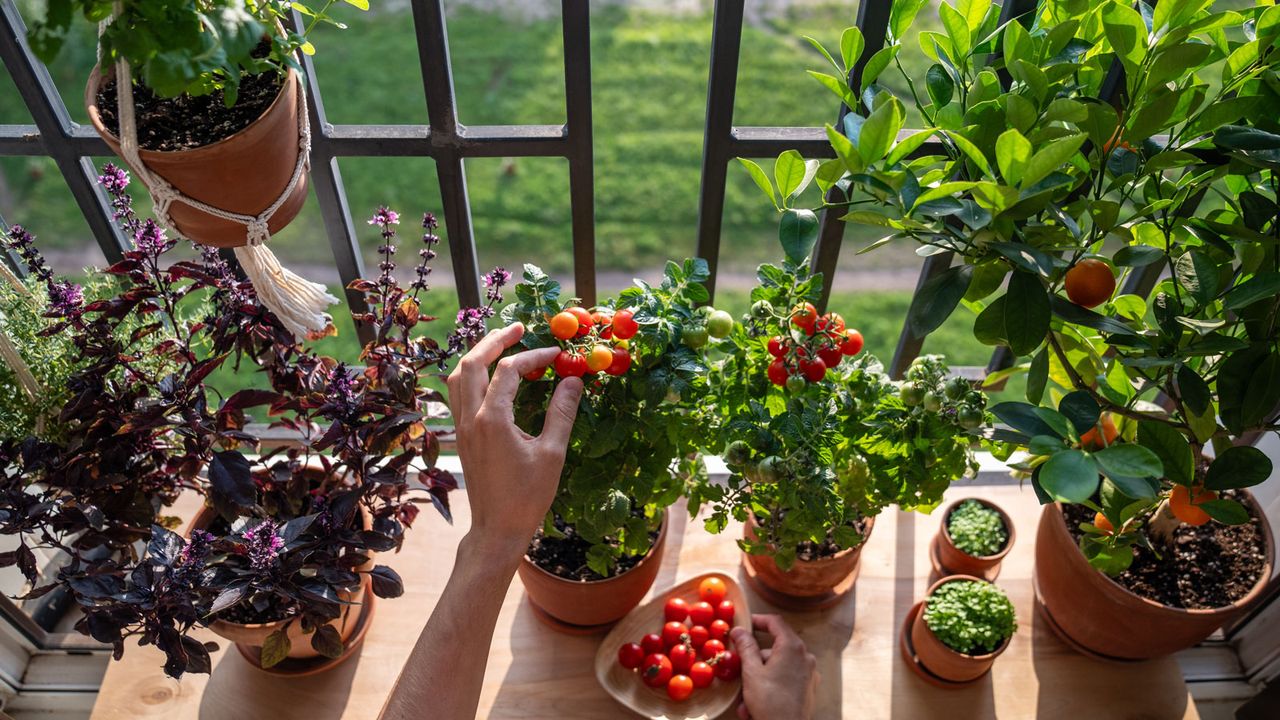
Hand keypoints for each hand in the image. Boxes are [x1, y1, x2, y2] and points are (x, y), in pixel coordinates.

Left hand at [447, 323, 582, 554]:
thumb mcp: (552, 453)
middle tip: (519, 328)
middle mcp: (470, 418)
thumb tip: (574, 379)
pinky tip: (490, 378)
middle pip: (472, 363)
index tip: (557, 356)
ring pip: (458, 377)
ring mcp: (462, 428)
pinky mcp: (462, 437)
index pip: (510, 369)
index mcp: (492, 419)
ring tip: (501, 344)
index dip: (534, 356)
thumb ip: (561, 412)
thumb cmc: (527, 496)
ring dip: (478, 356)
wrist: (497, 529)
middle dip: (495, 340)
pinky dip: (472, 376)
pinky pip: (458, 395)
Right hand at [731, 614, 818, 719]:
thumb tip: (739, 630)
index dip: (758, 620)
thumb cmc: (770, 701)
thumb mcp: (751, 671)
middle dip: (754, 661)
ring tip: (745, 700)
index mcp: (792, 647)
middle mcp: (805, 656)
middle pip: (775, 648)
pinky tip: (756, 705)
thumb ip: (746, 647)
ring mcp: (809, 673)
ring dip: (759, 679)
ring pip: (778, 667)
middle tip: (739, 671)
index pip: (775, 622)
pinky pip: (786, 680)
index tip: (744, 625)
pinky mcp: (809, 688)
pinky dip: (771, 687)